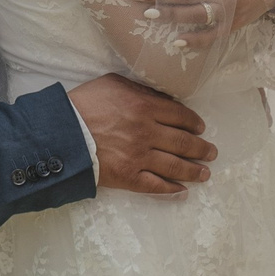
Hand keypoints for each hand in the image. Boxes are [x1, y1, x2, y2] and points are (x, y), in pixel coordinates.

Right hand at [68, 73, 215, 195]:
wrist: (62, 133)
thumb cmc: (84, 104)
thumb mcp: (114, 84)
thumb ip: (140, 89)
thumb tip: (161, 98)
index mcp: (146, 107)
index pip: (181, 116)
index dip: (194, 124)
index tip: (201, 128)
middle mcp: (148, 132)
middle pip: (184, 142)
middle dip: (202, 149)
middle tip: (211, 152)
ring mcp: (140, 157)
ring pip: (175, 166)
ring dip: (194, 170)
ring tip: (205, 173)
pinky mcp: (129, 177)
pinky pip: (156, 186)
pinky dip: (172, 190)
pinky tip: (182, 191)